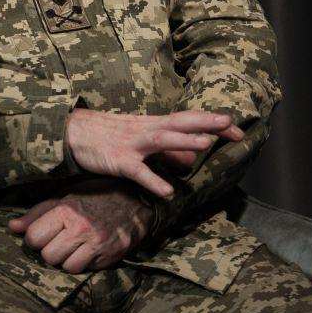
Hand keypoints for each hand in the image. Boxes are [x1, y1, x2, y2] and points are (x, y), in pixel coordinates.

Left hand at [8, 182, 152, 272]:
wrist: (134, 198)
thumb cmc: (94, 195)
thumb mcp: (64, 197)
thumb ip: (37, 213)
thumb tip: (12, 228)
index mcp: (65, 210)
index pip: (33, 238)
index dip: (36, 238)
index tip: (45, 234)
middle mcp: (80, 228)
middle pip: (48, 256)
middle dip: (52, 251)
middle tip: (62, 240)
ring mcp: (96, 243)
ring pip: (67, 267)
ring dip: (69, 260)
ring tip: (77, 246)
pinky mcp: (109, 255)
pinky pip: (87, 270)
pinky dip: (86, 263)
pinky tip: (90, 249)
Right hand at [64, 109, 243, 197]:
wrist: (74, 132)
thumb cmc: (110, 135)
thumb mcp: (142, 139)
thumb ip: (166, 151)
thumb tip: (189, 162)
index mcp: (154, 124)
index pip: (189, 120)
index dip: (212, 122)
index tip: (236, 128)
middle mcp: (147, 130)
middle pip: (181, 123)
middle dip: (206, 123)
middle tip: (232, 125)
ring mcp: (133, 144)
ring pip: (161, 140)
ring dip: (183, 142)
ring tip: (206, 144)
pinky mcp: (119, 161)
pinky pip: (138, 172)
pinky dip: (153, 181)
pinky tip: (167, 192)